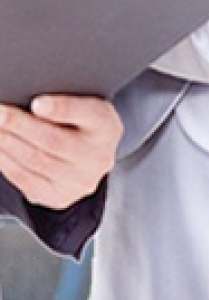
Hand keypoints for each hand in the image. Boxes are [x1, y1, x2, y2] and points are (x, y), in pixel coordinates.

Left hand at [0, 95, 121, 209]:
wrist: (90, 161)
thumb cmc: (81, 127)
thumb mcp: (84, 107)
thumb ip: (65, 104)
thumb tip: (32, 105)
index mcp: (106, 127)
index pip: (87, 115)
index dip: (62, 109)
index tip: (38, 103)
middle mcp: (97, 157)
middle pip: (53, 140)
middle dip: (19, 126)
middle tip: (0, 113)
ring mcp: (79, 181)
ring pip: (35, 161)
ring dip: (7, 143)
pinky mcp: (59, 197)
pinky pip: (26, 179)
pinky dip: (6, 162)